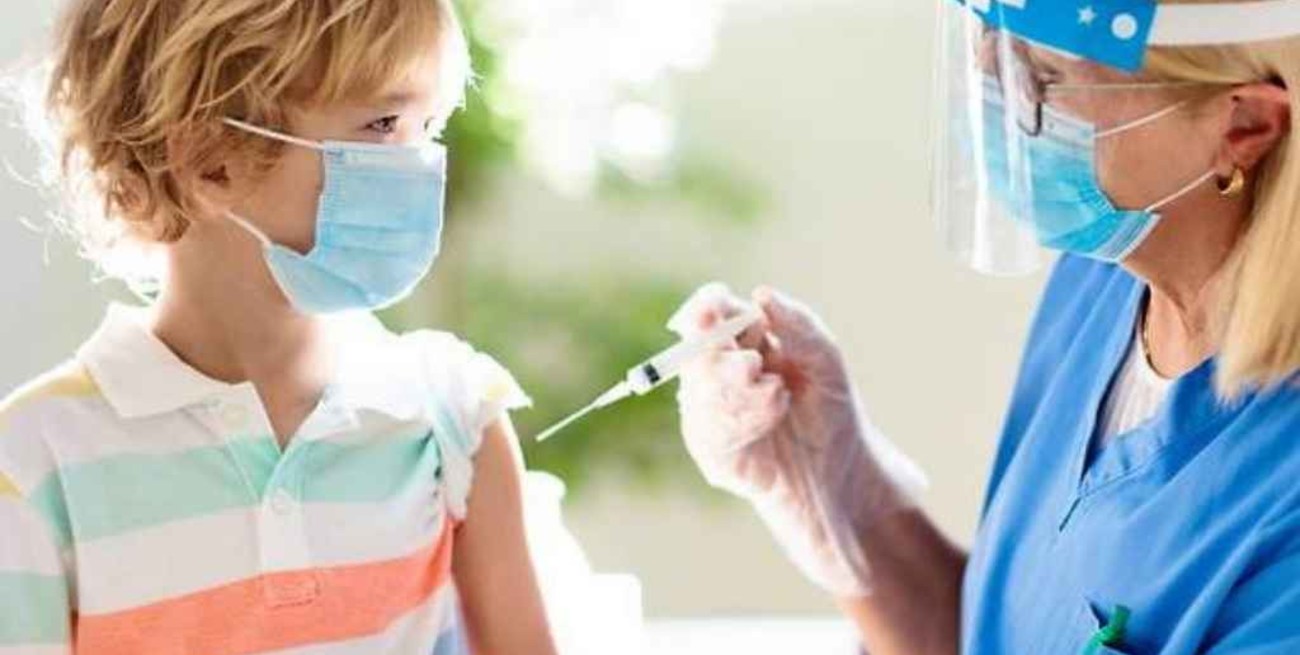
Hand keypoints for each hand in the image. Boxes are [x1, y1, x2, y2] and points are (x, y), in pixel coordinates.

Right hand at [669, 283, 927, 596]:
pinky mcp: (708, 445)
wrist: (837, 471)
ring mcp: (707, 408)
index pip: (709, 312)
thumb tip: (760, 293)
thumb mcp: (825, 359)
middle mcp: (716, 370)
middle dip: (723, 355)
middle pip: (695, 347)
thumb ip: (797, 322)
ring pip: (701, 387)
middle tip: (754, 367)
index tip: (713, 304)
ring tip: (779, 399)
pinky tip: (770, 423)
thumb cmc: (830, 409)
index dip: (705, 306)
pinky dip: (743, 421)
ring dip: (741, 391)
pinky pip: (708, 426)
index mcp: (741, 340)